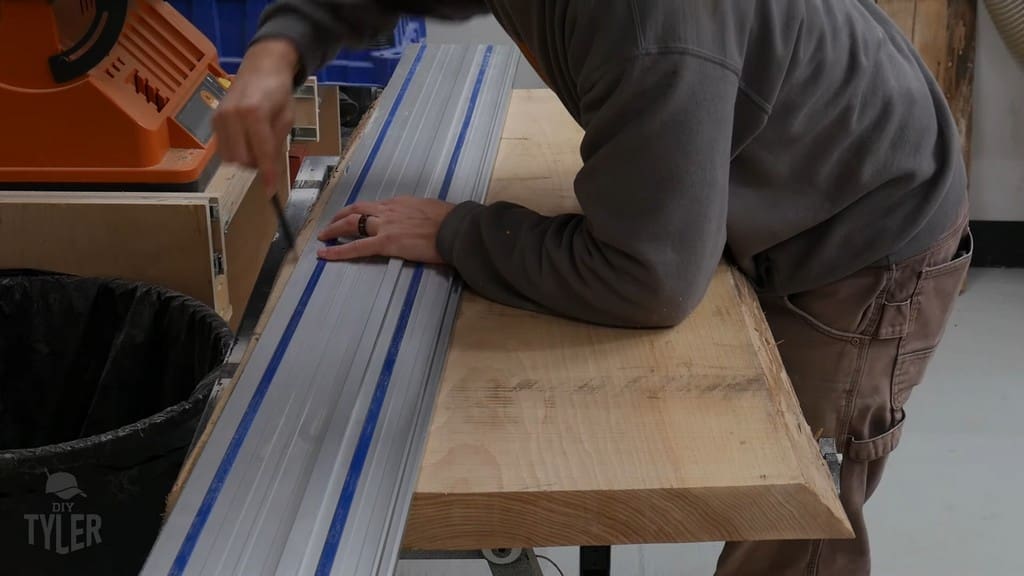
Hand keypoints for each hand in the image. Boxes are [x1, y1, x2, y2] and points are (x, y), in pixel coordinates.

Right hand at [213, 39, 298, 192]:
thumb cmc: (278, 93)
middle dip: (256, 165)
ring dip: (245, 159)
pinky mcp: (213, 120)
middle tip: (268, 156)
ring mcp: (219, 117)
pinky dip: (236, 150)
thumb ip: (276, 144)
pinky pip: (223, 148)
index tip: (270, 192)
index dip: (267, 174)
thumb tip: (269, 170)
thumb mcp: (286, 118)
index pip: (261, 153)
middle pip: (241, 160)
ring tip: (257, 144)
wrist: (261, 68)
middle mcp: (232, 115)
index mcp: (254, 113)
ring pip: (230, 157)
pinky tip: (246, 138)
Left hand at [316, 197, 455, 263]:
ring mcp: (386, 226)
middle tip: (329, 225)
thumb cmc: (451, 221)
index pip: (373, 206)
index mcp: (400, 203)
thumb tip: (419, 220)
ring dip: (333, 229)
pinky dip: (338, 250)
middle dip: (339, 217)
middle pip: (356, 210)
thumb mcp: (432, 209)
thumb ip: (419, 213)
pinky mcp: (386, 243)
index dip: (359, 211)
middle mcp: (389, 210)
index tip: (353, 216)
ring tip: (323, 237)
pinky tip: (325, 254)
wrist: (456, 228)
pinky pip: (357, 247)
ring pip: (351, 223)